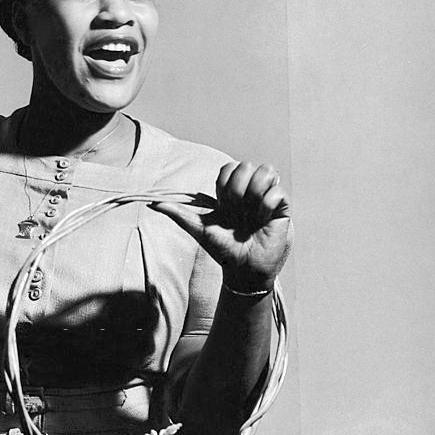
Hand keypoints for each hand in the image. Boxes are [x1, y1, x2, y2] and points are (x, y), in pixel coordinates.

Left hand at [153, 162, 292, 290]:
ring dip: (255, 190)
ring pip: (266, 170)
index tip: (223, 205)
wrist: (243, 270)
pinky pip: (278, 190)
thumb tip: (152, 203)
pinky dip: (267, 203)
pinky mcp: (282, 208)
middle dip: (238, 187)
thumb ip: (179, 214)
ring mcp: (267, 198)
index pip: (230, 168)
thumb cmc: (223, 250)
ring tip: (251, 213)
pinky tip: (262, 218)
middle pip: (246, 165)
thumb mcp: (199, 229)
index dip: (225, 182)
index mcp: (231, 193)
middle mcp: (250, 192)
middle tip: (236, 209)